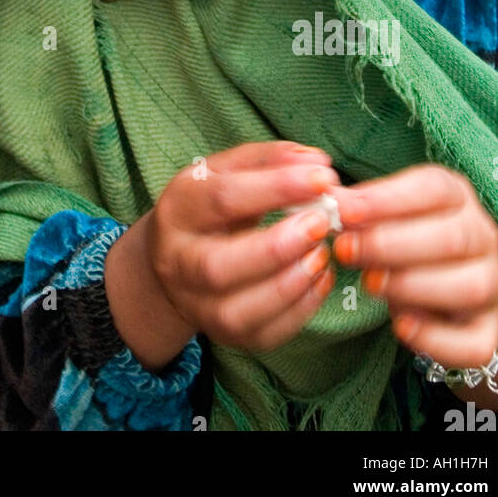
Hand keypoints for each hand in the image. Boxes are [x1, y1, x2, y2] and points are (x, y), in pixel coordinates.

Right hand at [104, 142, 340, 369]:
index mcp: (178, 210)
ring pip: (237, 310)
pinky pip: (263, 334)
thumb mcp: (226, 171)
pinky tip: (319, 279)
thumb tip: (316, 162)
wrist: (173, 258)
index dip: (277, 187)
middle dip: (277, 247)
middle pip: (218, 266)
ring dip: (290, 283)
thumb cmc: (210, 207)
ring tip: (322, 254)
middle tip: (321, 223)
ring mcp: (197, 304)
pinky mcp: (224, 335)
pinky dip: (300, 310)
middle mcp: (177, 262)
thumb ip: (268, 161)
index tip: (324, 177)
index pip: (223, 199)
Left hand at [333, 167, 497, 399]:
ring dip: (413, 286)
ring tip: (369, 284)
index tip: (344, 211)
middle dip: (391, 245)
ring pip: (470, 286)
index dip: (388, 200)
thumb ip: (359, 209)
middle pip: (452, 237)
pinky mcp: (488, 332)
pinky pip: (474, 343)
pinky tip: (400, 327)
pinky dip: (436, 339)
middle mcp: (482, 236)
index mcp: (457, 197)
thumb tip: (328, 199)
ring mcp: (492, 285)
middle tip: (346, 250)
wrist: (448, 293)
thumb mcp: (383, 217)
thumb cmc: (406, 241)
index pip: (434, 188)